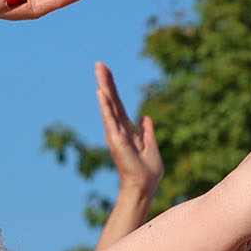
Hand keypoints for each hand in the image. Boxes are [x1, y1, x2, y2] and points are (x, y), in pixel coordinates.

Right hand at [95, 62, 160, 196]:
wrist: (144, 186)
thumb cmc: (148, 171)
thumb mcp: (151, 145)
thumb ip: (148, 131)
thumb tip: (146, 117)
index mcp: (127, 129)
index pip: (118, 104)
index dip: (113, 88)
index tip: (107, 71)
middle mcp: (118, 129)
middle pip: (111, 101)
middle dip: (106, 82)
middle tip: (99, 64)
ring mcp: (115, 133)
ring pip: (109, 106)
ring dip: (104, 88)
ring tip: (99, 71)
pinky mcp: (116, 139)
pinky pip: (110, 119)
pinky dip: (106, 106)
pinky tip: (102, 93)